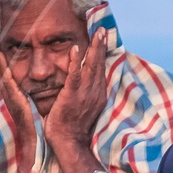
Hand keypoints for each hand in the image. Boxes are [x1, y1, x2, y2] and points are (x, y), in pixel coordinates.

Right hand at [0, 29, 36, 160]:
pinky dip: (4, 72)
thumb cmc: (40, 126)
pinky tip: (3, 60)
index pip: (5, 70)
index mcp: (15, 93)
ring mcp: (11, 99)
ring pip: (0, 74)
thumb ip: (32, 92)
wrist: (39, 143)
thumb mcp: (35, 104)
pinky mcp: (16, 104)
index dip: (1, 54)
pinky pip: (8, 85)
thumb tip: (36, 81)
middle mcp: (10, 94)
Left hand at [45, 27, 110, 155]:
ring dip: (94, 49)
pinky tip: (75, 49)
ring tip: (97, 33)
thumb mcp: (84, 108)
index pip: (101, 71)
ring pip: (91, 67)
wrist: (69, 142)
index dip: (102, 55)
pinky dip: (75, 62)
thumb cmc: (73, 127)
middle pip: (100, 65)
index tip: (104, 40)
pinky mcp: (72, 96)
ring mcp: (85, 94)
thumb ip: (85, 94)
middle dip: (101, 46)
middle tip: (103, 30)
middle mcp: (95, 92)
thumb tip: (83, 86)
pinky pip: (74, 76)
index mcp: (97, 95)